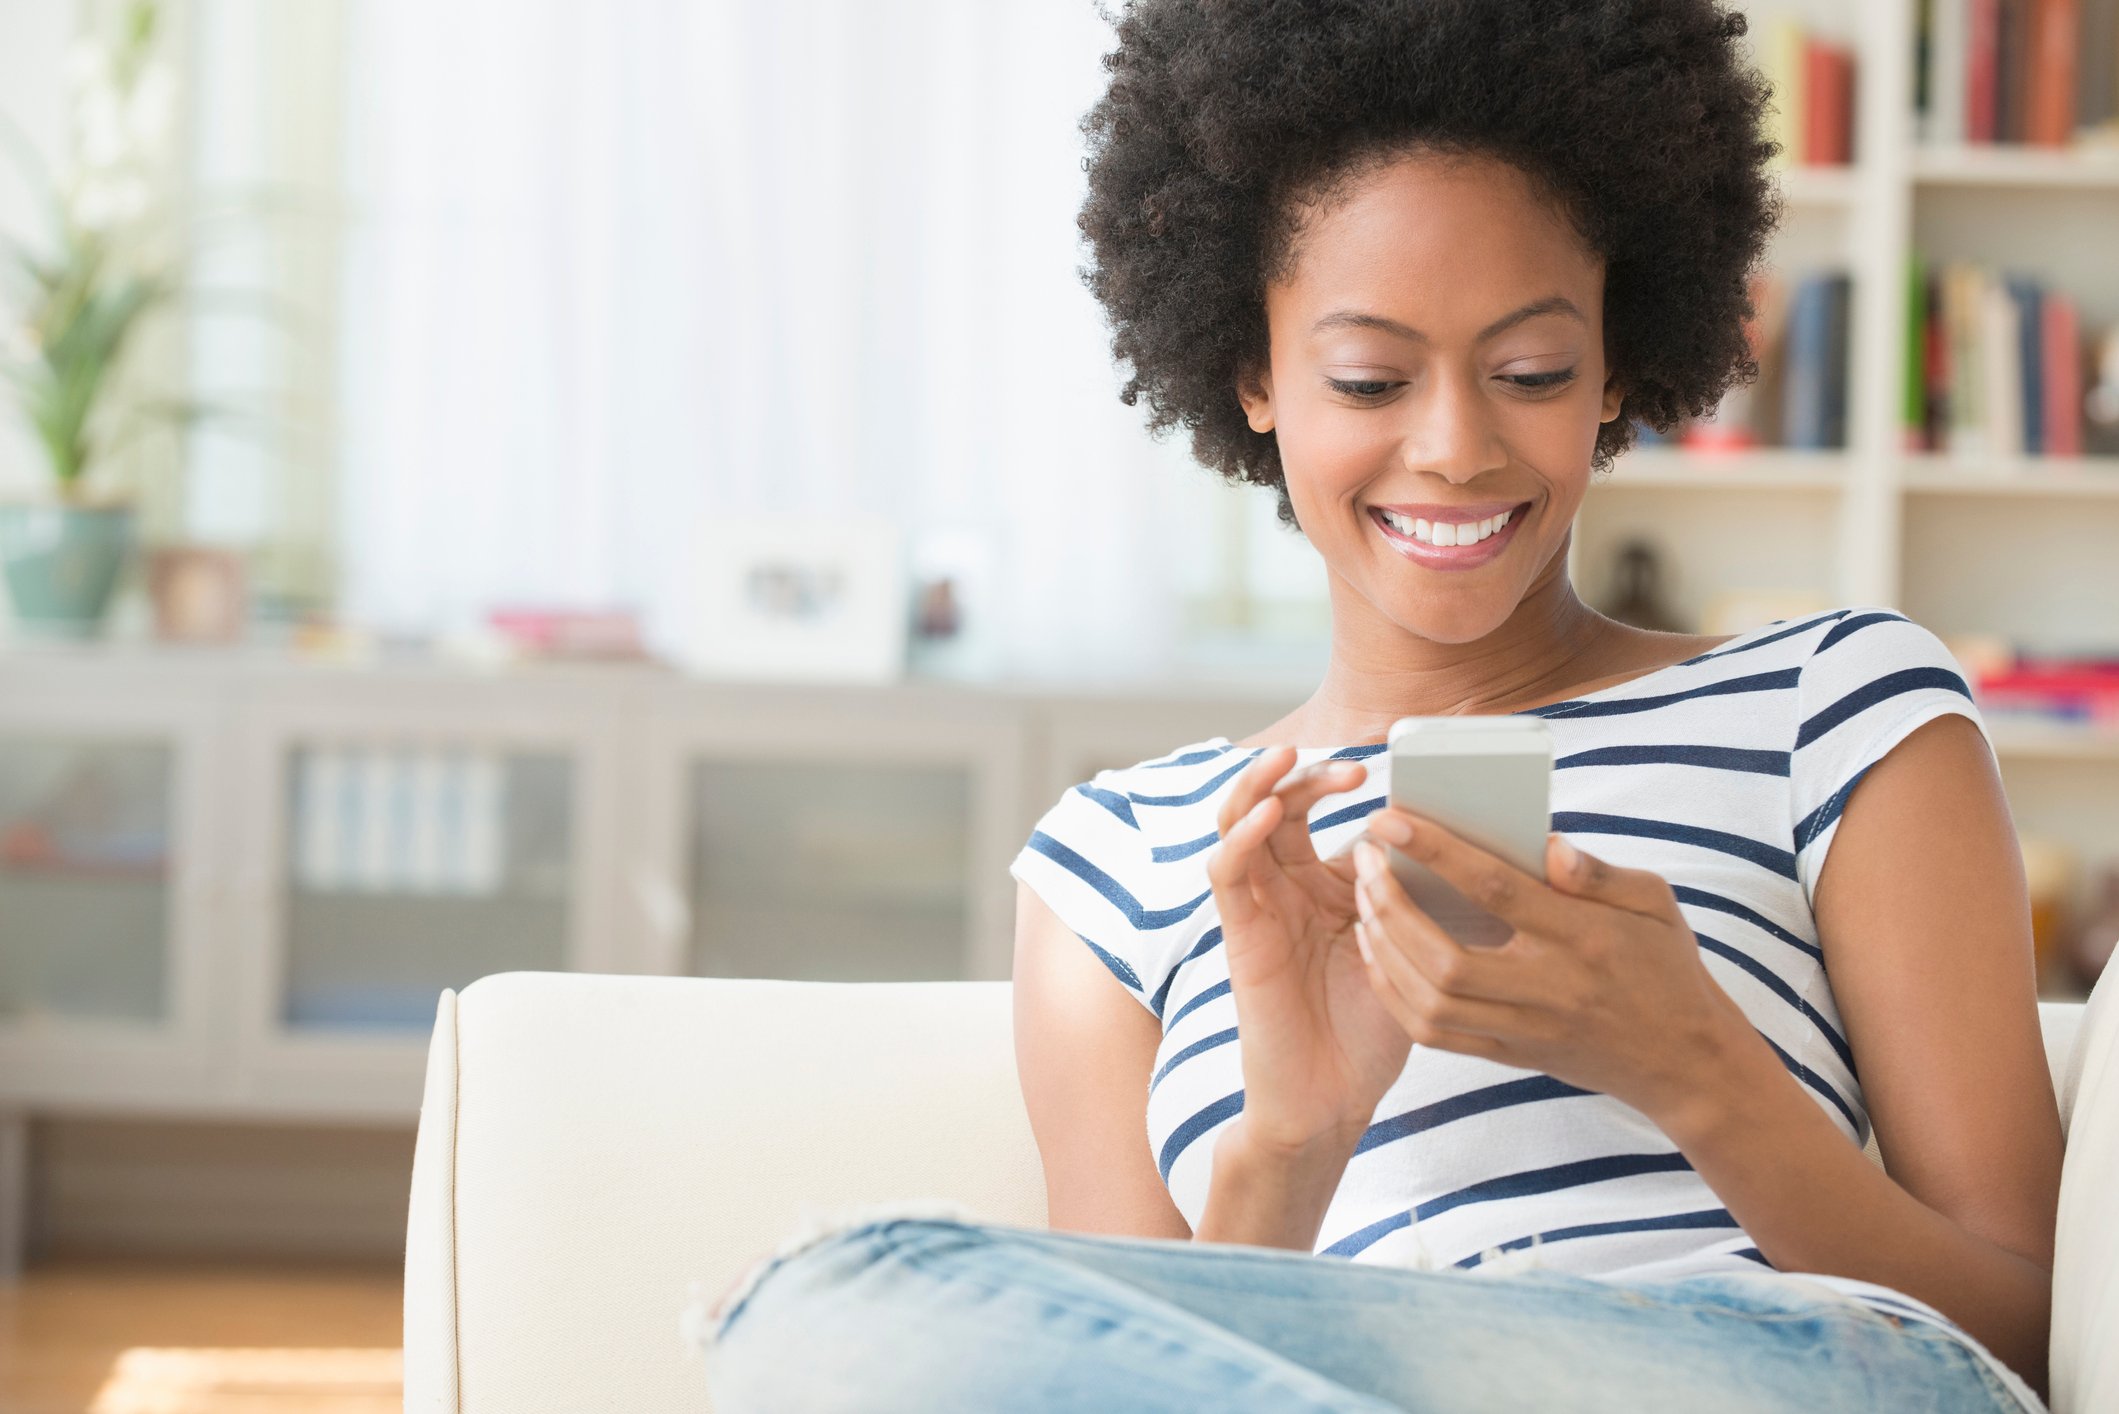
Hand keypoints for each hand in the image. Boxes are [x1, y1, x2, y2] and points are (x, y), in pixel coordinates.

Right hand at [1206, 748, 1413, 1153]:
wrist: (1332, 1101)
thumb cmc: (1371, 1030)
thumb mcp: (1407, 946)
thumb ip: (1414, 892)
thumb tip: (1440, 834)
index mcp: (1321, 887)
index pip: (1312, 812)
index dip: (1335, 781)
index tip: (1386, 772)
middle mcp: (1284, 890)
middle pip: (1274, 807)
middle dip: (1303, 775)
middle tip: (1346, 769)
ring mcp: (1258, 910)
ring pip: (1237, 824)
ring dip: (1255, 787)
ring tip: (1283, 760)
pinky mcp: (1240, 936)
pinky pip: (1227, 874)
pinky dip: (1241, 837)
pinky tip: (1266, 816)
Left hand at [1349, 810, 1753, 1126]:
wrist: (1685, 1060)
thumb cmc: (1666, 967)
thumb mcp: (1654, 903)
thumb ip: (1599, 872)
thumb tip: (1546, 843)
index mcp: (1582, 939)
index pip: (1496, 890)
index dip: (1438, 852)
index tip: (1391, 818)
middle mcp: (1549, 988)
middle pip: (1446, 956)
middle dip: (1391, 905)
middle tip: (1362, 859)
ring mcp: (1526, 1028)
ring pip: (1431, 1001)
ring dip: (1384, 950)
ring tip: (1363, 900)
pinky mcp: (1511, 1054)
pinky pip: (1435, 1035)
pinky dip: (1395, 995)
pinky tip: (1378, 954)